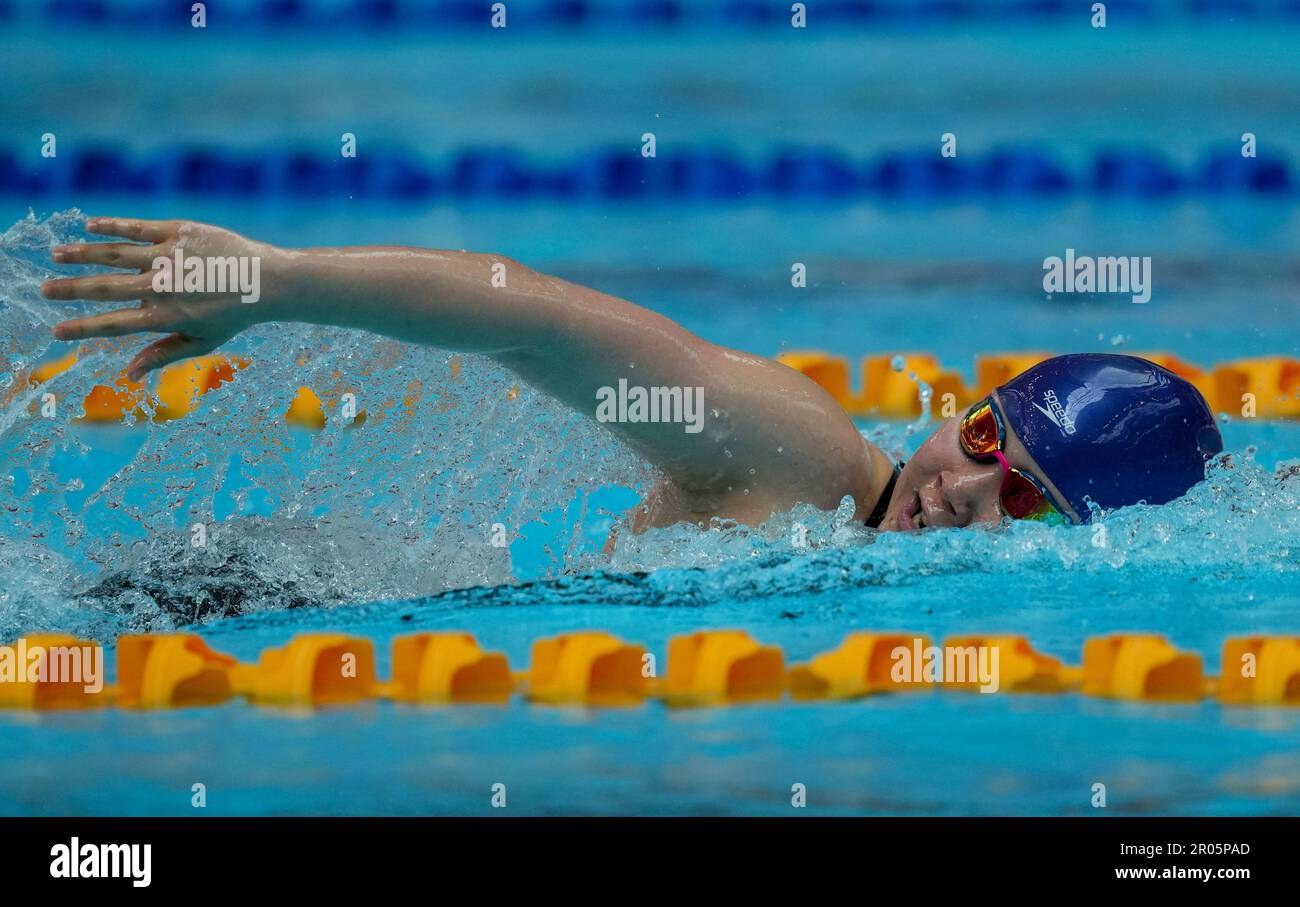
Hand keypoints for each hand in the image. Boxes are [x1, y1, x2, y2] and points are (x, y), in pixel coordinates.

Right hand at [41, 217, 285, 380]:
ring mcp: (169, 257)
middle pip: (104, 288)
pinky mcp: (179, 232)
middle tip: (43, 290)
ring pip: (113, 254)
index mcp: (165, 317)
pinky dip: (110, 225)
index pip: (113, 324)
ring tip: (56, 255)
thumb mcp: (201, 342)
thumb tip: (128, 374)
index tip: (56, 330)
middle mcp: (162, 287)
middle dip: (69, 290)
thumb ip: (162, 354)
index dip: (82, 328)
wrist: (267, 281)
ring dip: (81, 254)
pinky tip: (87, 225)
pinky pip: (136, 227)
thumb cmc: (234, 315)